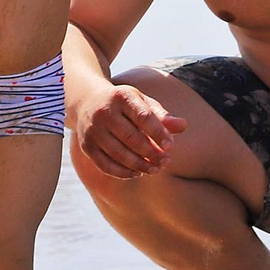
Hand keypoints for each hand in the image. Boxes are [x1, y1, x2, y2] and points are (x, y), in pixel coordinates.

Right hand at [71, 80, 189, 179]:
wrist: (87, 101)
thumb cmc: (124, 104)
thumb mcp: (142, 102)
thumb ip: (162, 115)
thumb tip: (184, 126)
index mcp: (121, 96)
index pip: (143, 117)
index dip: (158, 133)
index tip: (170, 147)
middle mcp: (104, 112)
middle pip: (131, 138)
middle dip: (151, 153)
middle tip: (166, 162)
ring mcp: (93, 130)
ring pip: (118, 154)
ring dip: (139, 165)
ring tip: (155, 169)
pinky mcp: (86, 146)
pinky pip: (105, 165)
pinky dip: (123, 172)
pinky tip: (137, 173)